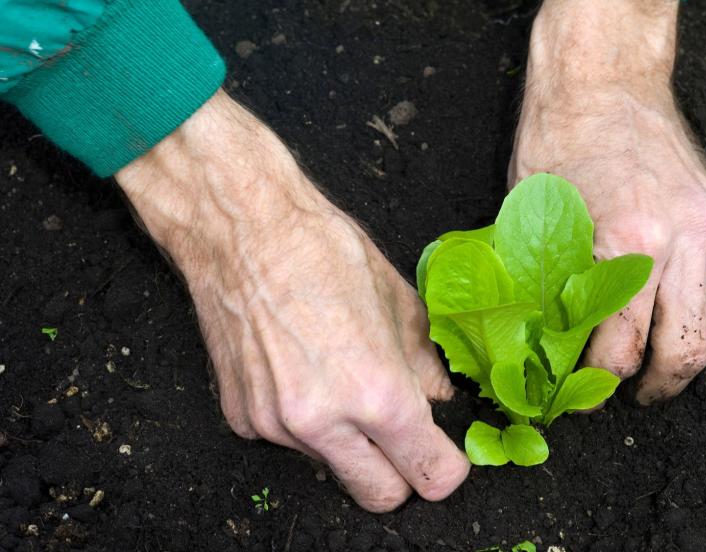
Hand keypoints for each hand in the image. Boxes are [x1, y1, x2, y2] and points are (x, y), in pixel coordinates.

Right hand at [115, 91, 469, 510]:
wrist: (239, 229)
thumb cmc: (322, 250)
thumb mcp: (398, 301)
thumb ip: (426, 363)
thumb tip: (440, 398)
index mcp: (376, 392)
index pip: (429, 475)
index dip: (445, 467)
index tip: (445, 454)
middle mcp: (324, 421)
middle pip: (380, 496)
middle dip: (401, 475)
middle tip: (404, 435)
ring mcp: (276, 425)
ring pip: (333, 467)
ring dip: (349, 443)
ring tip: (343, 379)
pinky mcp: (241, 418)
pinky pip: (291, 441)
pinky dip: (306, 422)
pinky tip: (303, 371)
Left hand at [512, 0, 705, 403]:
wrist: (605, 77)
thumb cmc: (557, 138)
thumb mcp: (534, 214)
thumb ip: (546, 281)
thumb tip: (542, 339)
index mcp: (623, 243)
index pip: (619, 348)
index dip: (596, 383)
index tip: (579, 393)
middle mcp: (676, 242)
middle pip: (683, 353)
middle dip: (652, 387)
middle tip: (624, 394)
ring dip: (690, 360)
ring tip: (658, 366)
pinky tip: (679, 320)